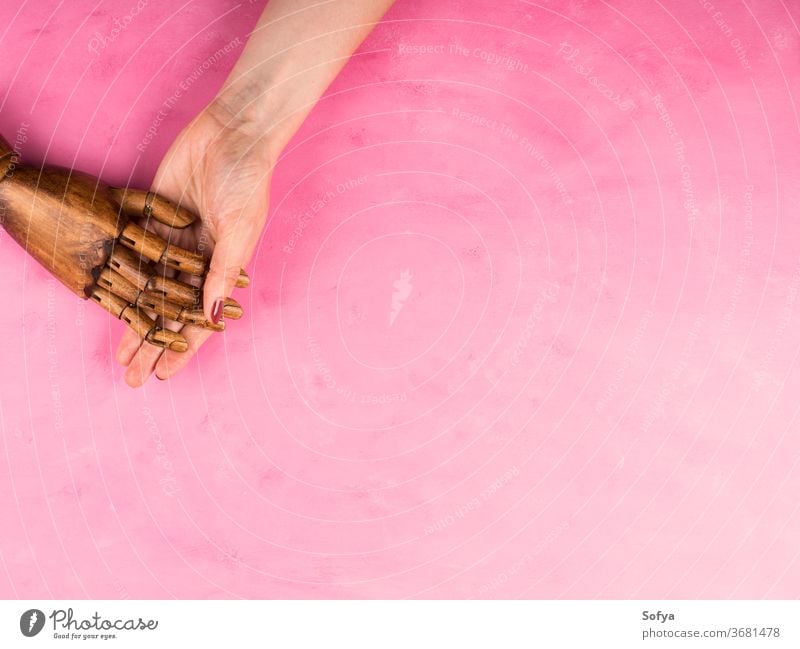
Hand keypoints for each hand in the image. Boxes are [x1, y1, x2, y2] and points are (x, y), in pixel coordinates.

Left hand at [116, 103, 273, 385]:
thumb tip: (213, 318)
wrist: (232, 135)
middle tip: (133, 376)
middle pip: (170, 312)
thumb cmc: (246, 182)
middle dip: (152, 344)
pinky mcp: (155, 218)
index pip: (199, 318)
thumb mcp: (240, 230)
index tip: (164, 373)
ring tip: (119, 353)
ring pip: (149, 291)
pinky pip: (137, 254)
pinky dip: (125, 279)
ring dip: (135, 321)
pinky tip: (110, 301)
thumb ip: (222, 273)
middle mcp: (197, 261)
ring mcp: (174, 241)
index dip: (181, 347)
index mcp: (222, 269)